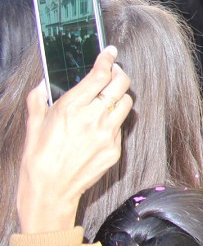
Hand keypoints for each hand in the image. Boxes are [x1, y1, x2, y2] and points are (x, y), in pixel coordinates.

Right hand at [17, 46, 132, 233]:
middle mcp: (93, 118)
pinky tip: (102, 125)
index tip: (111, 52)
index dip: (108, 59)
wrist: (49, 193)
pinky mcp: (115, 149)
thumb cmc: (37, 160)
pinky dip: (114, 121)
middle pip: (121, 84)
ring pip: (126, 103)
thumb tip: (42, 84)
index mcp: (71, 108)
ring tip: (109, 98)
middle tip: (113, 73)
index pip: (100, 75)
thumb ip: (38, 101)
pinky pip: (121, 127)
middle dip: (119, 74)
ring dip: (120, 97)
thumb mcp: (33, 126)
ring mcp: (107, 134)